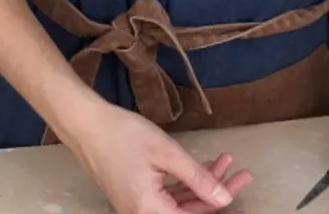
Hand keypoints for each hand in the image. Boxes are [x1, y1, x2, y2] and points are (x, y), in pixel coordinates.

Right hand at [66, 101, 249, 213]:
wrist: (86, 124)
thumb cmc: (123, 135)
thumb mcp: (166, 153)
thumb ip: (196, 179)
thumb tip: (223, 199)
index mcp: (149, 210)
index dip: (221, 203)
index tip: (242, 184)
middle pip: (189, 211)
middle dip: (217, 191)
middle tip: (242, 172)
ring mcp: (137, 206)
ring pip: (179, 202)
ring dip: (202, 183)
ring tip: (225, 161)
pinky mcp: (135, 194)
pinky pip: (167, 194)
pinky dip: (186, 181)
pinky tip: (203, 163)